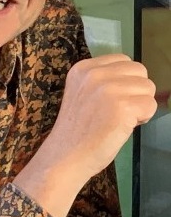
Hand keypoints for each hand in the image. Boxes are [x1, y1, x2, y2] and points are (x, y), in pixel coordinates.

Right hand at [14, 54, 156, 216]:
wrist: (65, 156)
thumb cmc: (76, 130)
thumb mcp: (83, 93)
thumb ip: (104, 82)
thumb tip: (139, 82)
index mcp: (82, 68)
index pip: (122, 60)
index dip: (124, 81)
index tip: (109, 100)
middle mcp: (95, 73)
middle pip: (139, 70)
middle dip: (135, 91)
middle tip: (117, 111)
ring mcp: (108, 89)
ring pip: (148, 87)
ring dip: (140, 105)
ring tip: (119, 119)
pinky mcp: (122, 106)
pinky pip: (150, 105)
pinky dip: (143, 118)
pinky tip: (123, 127)